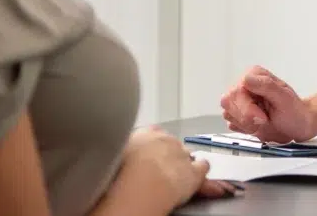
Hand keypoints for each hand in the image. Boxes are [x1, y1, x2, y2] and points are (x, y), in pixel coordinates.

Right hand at [116, 127, 237, 211]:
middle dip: (167, 155)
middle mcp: (165, 140)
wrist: (139, 183)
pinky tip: (198, 178)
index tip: (149, 155)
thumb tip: (114, 151)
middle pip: (170, 144)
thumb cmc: (119, 173)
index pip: (152, 134)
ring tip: (177, 176)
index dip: (152, 146)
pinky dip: (201, 171)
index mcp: (143, 134)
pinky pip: (203, 166)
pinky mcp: (194, 171)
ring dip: (184, 164)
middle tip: (160, 170)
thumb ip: (120, 149)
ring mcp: (181, 154)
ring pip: (187, 155)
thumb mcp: (113, 154)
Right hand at [220, 66, 316, 142]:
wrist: (298, 126)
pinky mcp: (238, 114)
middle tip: (264, 121)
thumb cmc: (294, 111)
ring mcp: (240, 100)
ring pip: (228, 114)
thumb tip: (247, 79)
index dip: (247, 107)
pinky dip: (245, 129)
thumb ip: (267, 86)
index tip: (263, 117)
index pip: (237, 90)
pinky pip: (232, 124)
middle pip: (228, 102)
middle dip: (246, 117)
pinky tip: (258, 126)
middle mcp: (245, 85)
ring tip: (264, 122)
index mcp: (254, 75)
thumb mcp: (285, 98)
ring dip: (246, 124)